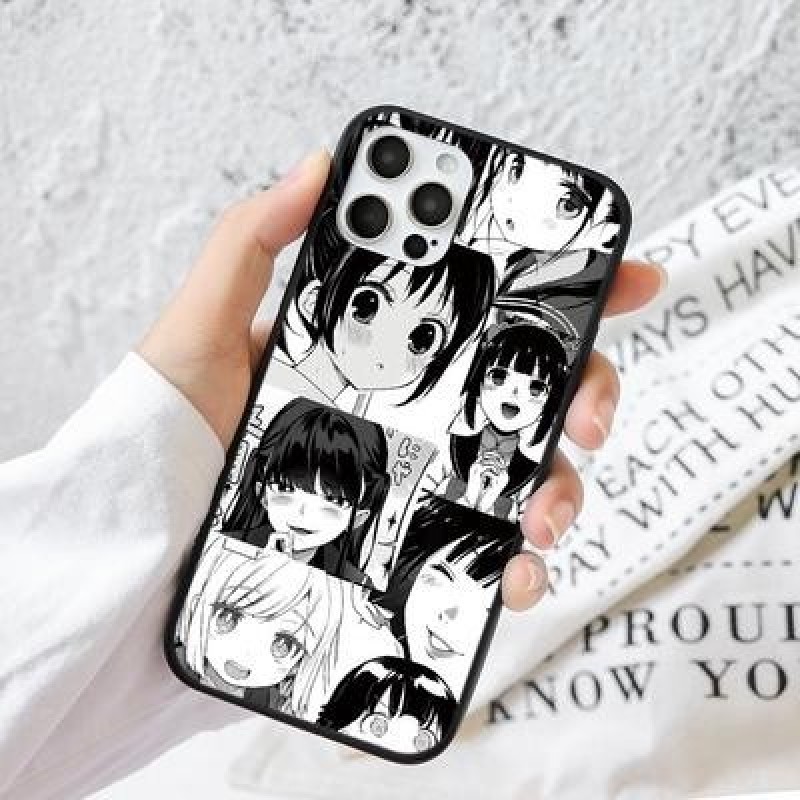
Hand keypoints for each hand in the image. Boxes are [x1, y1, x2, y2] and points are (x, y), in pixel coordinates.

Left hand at [137, 148, 664, 613]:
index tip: (624, 277)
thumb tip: (318, 165)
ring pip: (525, 479)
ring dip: (563, 489)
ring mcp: (412, 489)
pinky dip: (520, 568)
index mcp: (379, 359)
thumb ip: (251, 243)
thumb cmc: (165, 437)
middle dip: (584, 394)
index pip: (483, 315)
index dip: (563, 292)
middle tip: (587, 412)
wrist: (138, 548)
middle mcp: (408, 421)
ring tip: (543, 511)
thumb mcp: (203, 329)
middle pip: (528, 396)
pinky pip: (484, 559)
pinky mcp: (406, 557)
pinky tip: (517, 574)